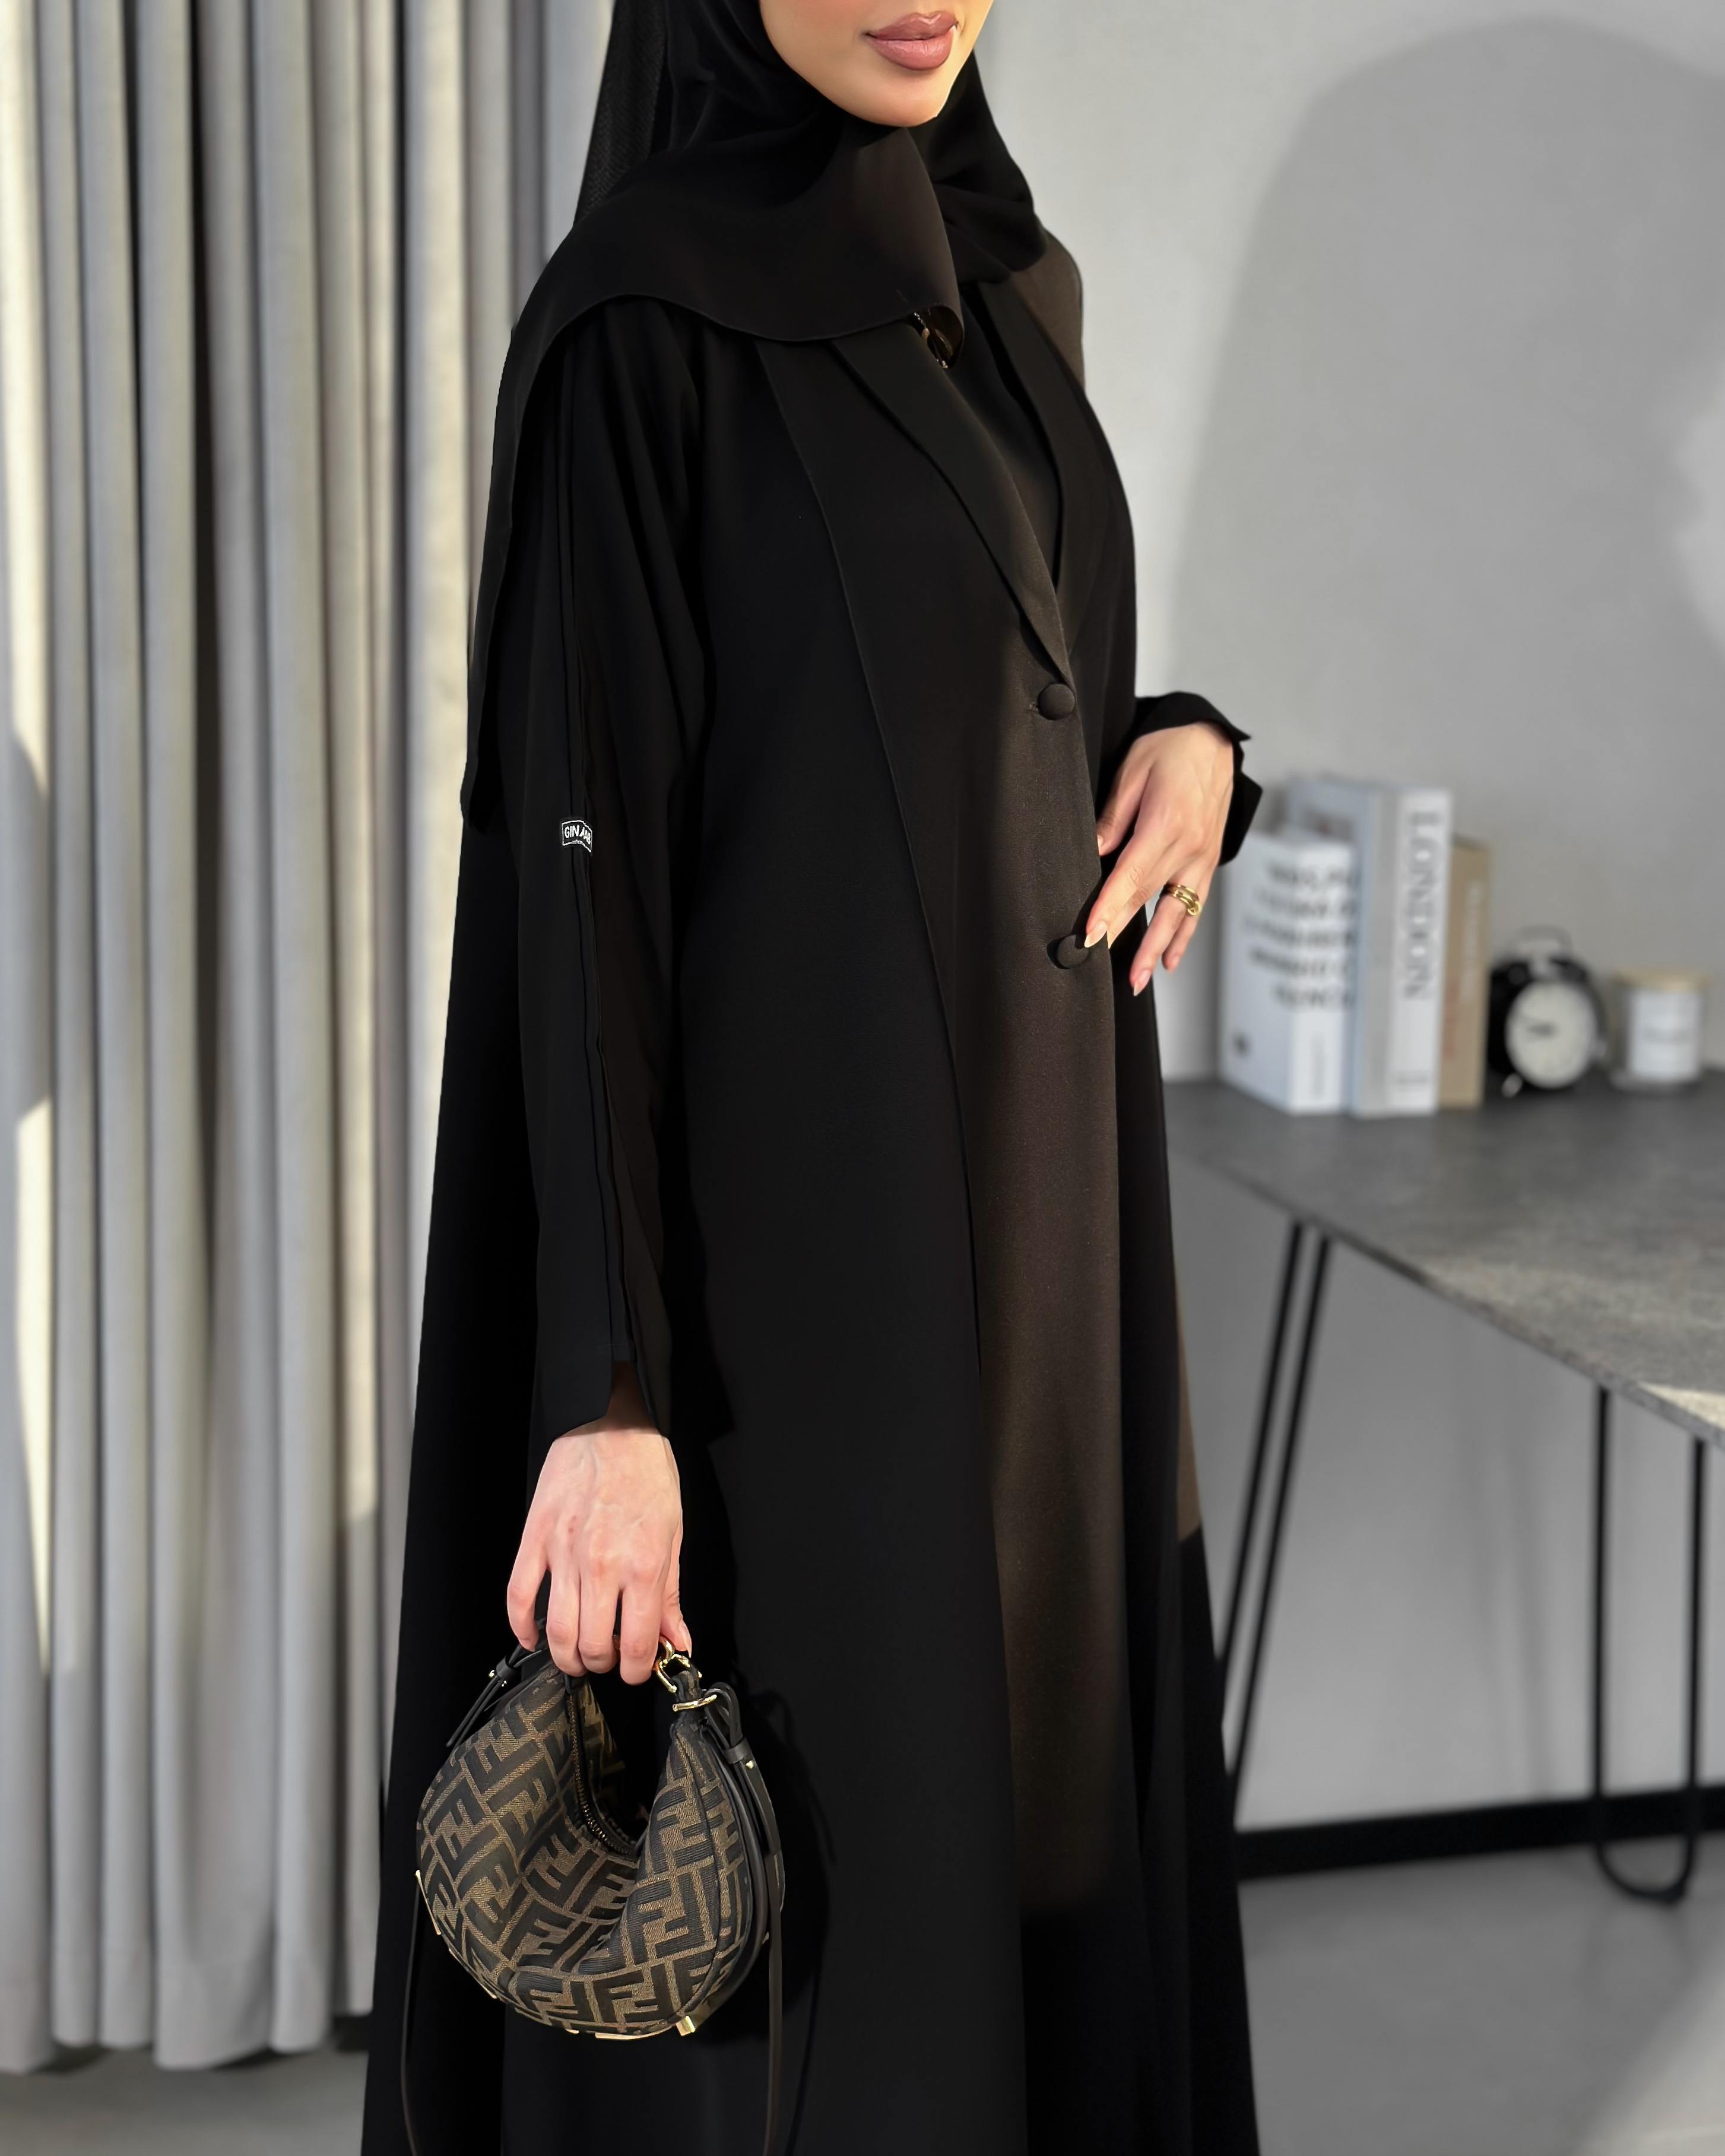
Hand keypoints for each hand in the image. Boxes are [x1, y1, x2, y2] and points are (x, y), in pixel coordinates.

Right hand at [505, 1364, 690, 1684]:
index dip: (637, 1670)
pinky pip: (519, 1595)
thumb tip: (676, 1639)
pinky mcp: (535, 1539)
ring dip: (565, 1656)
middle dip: (602, 1664)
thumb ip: (671, 1593)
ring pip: (556, 1632)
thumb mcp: (674, 1531)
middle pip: (593, 1646)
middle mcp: (603, 1564)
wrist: (609, 1423)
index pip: (637, 1644)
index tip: (637, 1668)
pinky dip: (522, 1626)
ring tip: (577, 1654)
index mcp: (643, 1564)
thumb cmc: (646, 1470)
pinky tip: (533, 1636)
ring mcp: (564, 1553)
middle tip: (608, 1656)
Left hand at [1087, 722, 1235, 994]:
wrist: (1214, 741)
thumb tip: (1092, 851)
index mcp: (1167, 824)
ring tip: (1135, 981)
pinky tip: (1169, 962)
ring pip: (1175, 913)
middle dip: (1121, 936)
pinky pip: (1195, 907)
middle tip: (1097, 968)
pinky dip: (1183, 936)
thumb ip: (1113, 817)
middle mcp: (1189, 848)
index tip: (1089, 935)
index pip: (1131, 876)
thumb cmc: (1169, 749)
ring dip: (1154, 950)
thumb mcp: (1133, 772)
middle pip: (1147, 900)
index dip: (1108, 908)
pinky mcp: (1208, 863)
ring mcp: (1202, 859)